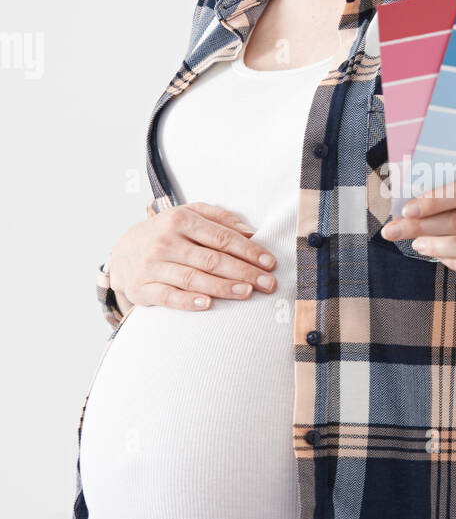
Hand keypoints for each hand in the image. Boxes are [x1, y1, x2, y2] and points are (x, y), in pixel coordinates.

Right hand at [107, 202, 277, 311]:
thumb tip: (251, 231)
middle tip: (268, 283)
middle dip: (243, 272)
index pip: (221, 237)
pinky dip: (187, 301)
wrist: (123, 250)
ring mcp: (153, 265)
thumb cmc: (167, 232)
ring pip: (193, 278)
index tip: (269, 263)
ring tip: (247, 293)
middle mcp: (166, 241)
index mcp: (181, 220)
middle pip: (211, 259)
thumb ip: (220, 218)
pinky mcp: (143, 288)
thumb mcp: (189, 214)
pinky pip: (168, 296)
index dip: (248, 251)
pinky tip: (207, 304)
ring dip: (222, 287)